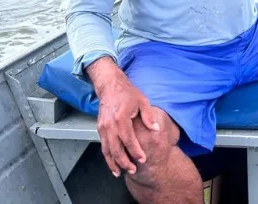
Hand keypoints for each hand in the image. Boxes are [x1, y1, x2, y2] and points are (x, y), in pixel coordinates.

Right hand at [87, 57, 159, 177]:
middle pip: (115, 149)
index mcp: (121, 118)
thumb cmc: (127, 92)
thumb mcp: (142, 101)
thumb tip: (156, 129)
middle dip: (124, 162)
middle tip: (133, 170)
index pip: (128, 139)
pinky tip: (112, 163)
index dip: (135, 151)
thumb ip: (149, 116)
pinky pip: (103, 146)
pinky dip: (107, 156)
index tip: (142, 159)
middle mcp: (109, 125)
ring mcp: (103, 127)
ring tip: (120, 172)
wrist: (109, 85)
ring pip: (107, 150)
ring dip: (113, 162)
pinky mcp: (100, 129)